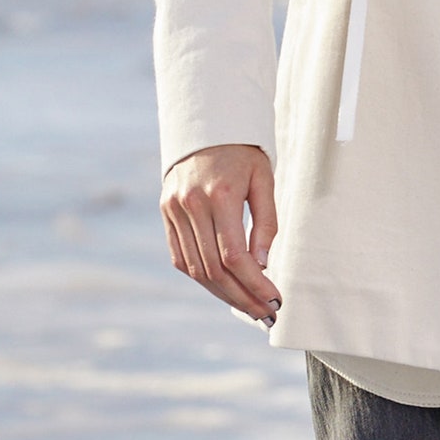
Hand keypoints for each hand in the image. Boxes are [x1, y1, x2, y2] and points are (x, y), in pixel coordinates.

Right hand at [161, 144, 278, 322]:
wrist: (205, 125)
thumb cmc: (242, 153)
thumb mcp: (264, 180)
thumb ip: (266, 223)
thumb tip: (263, 264)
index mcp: (219, 195)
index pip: (234, 256)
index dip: (254, 284)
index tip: (274, 299)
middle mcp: (191, 204)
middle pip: (214, 268)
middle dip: (242, 297)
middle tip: (265, 313)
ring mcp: (174, 210)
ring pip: (195, 268)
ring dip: (223, 293)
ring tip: (248, 307)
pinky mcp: (166, 213)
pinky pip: (180, 257)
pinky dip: (201, 277)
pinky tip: (224, 288)